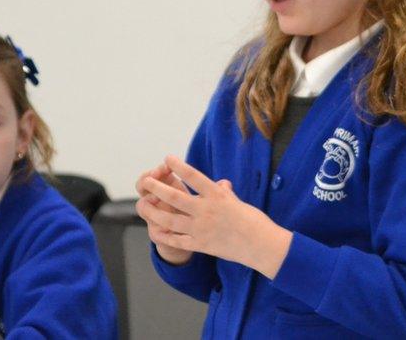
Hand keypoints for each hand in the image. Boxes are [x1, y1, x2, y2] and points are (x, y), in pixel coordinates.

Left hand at [139, 155, 292, 278]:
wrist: (261, 245)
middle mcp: (206, 210)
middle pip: (175, 197)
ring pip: (170, 220)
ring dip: (154, 212)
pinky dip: (164, 236)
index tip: (168, 158)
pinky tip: (154, 231)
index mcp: (217, 195)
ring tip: (143, 204)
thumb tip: (221, 184)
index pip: (194, 177)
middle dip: (158, 188)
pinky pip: (177, 240)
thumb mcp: (238, 202)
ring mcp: (201, 229)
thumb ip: (225, 194)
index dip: (179, 166)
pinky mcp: (201, 245)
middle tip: (146, 181)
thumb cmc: (255, 221)